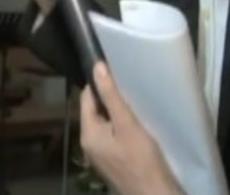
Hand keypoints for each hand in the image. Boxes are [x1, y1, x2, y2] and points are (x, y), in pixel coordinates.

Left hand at [80, 63, 185, 194]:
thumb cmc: (142, 160)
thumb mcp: (127, 125)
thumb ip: (111, 96)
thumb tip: (96, 67)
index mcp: (87, 134)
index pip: (86, 98)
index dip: (98, 83)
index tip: (114, 71)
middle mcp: (88, 144)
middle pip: (95, 111)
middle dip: (109, 98)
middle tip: (128, 86)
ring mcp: (100, 155)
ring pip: (105, 124)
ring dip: (117, 113)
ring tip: (134, 102)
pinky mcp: (113, 162)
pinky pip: (113, 137)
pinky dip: (122, 128)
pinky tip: (137, 124)